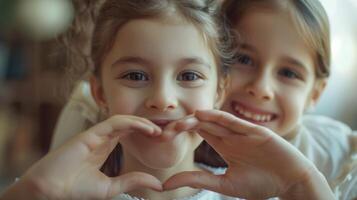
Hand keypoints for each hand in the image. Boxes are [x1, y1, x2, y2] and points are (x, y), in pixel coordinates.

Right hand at [3, 115, 162, 199]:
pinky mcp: (90, 133)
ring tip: (158, 130)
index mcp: (103, 149)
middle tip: (164, 132)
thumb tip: (159, 185)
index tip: (160, 139)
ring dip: (142, 123)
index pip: (128, 134)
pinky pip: (114, 122)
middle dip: (146, 126)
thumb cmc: (75, 190)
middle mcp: (101, 139)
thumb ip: (133, 181)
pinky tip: (147, 128)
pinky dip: (132, 122)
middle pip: (128, 126)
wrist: (50, 191)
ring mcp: (95, 135)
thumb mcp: (111, 187)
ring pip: (123, 121)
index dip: (144, 133)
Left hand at [164, 110, 333, 198]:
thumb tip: (167, 183)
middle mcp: (232, 136)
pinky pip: (235, 122)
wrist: (291, 182)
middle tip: (164, 130)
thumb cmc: (262, 183)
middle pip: (204, 125)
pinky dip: (219, 118)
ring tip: (179, 124)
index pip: (200, 132)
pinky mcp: (256, 132)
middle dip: (184, 125)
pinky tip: (202, 115)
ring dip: (197, 120)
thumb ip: (198, 179)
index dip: (182, 131)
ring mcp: (243, 132)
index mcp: (225, 146)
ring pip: (216, 121)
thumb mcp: (225, 184)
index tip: (163, 136)